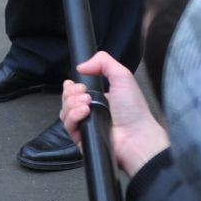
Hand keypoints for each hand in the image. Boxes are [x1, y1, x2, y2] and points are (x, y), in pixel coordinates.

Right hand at [61, 50, 169, 177]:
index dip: (71, 86)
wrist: (136, 136)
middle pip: (66, 99)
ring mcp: (86, 126)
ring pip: (64, 112)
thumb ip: (103, 62)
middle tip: (84, 92)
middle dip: (71, 92)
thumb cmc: (134, 110)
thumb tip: (81, 66)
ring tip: (87, 103)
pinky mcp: (81, 139)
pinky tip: (84, 112)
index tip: (75, 83)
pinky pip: (68, 125)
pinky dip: (73, 116)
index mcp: (100, 99)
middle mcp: (91, 112)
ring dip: (72, 103)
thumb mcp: (122, 76)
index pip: (75, 91)